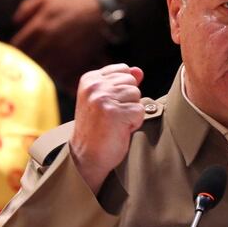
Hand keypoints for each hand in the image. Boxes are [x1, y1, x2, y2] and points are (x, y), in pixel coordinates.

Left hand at [11, 0, 108, 87]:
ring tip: (41, 66)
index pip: (18, 47)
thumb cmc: (73, 4)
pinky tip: (55, 69)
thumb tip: (15, 23)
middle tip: (27, 61)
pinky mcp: (73, 63)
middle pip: (28, 61)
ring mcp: (61, 55)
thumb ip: (26, 8)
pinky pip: (58, 75)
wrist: (101, 13)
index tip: (17, 51)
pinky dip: (54, 74)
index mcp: (38, 27)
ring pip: (42, 70)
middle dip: (26, 61)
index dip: (15, 50)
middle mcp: (47, 43)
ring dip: (39, 69)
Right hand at [70, 64, 144, 193]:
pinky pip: (140, 111)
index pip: (124, 70)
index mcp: (90, 79)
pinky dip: (134, 123)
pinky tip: (119, 130)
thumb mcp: (106, 100)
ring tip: (115, 123)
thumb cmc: (98, 128)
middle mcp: (94, 86)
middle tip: (112, 116)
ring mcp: (103, 98)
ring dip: (131, 112)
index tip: (108, 105)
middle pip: (132, 82)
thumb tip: (138, 71)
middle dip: (128, 101)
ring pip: (137, 96)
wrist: (86, 157)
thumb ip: (121, 83)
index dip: (123, 90)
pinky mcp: (114, 113)